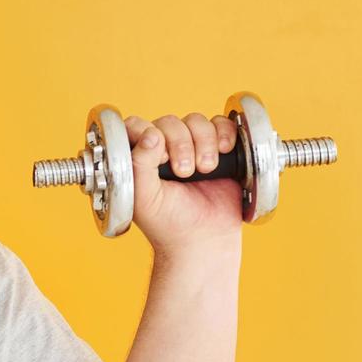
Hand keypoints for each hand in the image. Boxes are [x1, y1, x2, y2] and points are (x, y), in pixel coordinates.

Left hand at [124, 111, 244, 254]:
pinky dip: (224, 134)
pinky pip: (222, 125)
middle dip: (180, 144)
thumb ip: (139, 164)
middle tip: (184, 173)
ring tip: (206, 170)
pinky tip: (223, 152)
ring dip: (203, 142)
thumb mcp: (143, 196)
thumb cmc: (168, 223)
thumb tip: (150, 134)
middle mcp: (163, 148)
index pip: (138, 126)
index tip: (160, 158)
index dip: (149, 134)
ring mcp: (192, 147)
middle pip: (170, 122)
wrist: (204, 241)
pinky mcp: (218, 149)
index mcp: (139, 158)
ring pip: (196, 121)